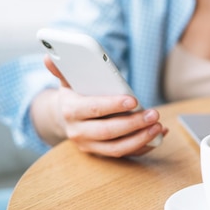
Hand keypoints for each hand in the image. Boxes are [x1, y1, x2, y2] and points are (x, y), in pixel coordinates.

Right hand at [31, 55, 166, 157]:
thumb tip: (49, 56)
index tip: (133, 100)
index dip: (113, 106)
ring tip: (159, 126)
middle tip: (154, 114)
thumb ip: (62, 69)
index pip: (93, 109)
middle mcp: (78, 132)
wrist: (66, 118)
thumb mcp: (67, 81)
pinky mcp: (102, 154)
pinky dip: (144, 146)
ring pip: (117, 149)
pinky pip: (126, 154)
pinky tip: (159, 135)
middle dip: (134, 124)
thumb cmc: (74, 94)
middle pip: (108, 132)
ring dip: (141, 139)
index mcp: (71, 111)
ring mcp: (91, 146)